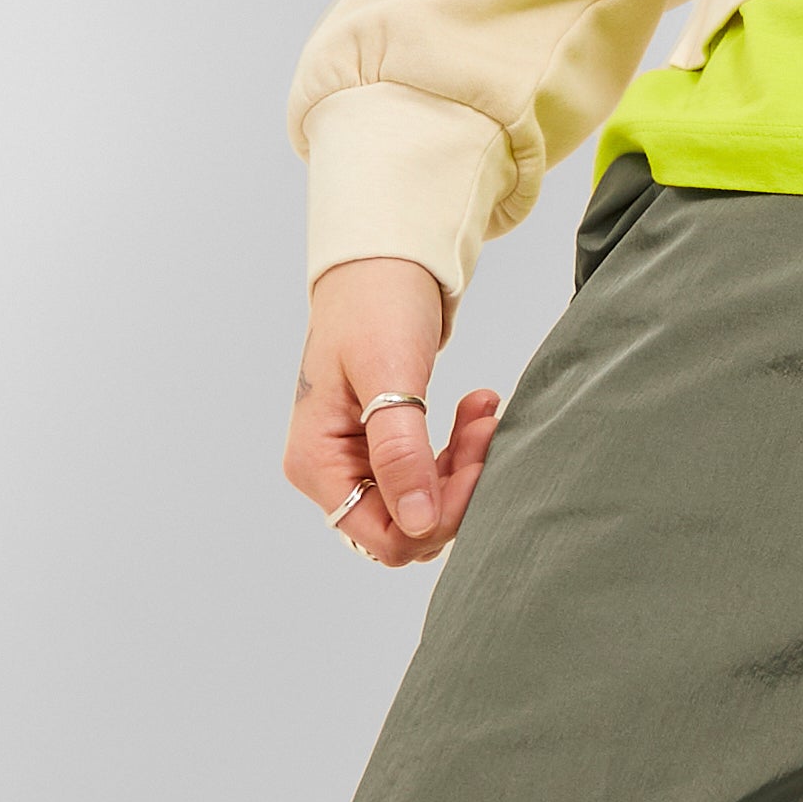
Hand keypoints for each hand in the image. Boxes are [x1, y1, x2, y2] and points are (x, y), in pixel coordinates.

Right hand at [287, 256, 503, 567]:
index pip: (384, 536)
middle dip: (456, 488)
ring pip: (424, 506)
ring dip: (463, 469)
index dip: (437, 515)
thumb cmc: (375, 305)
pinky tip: (477, 412)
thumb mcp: (388, 374)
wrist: (380, 265)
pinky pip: (429, 479)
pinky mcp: (382, 452)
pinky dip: (459, 453)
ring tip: (484, 415)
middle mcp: (329, 474)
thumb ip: (399, 451)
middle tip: (486, 429)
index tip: (476, 462)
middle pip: (408, 527)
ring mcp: (355, 465)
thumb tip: (417, 523)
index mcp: (316, 463)